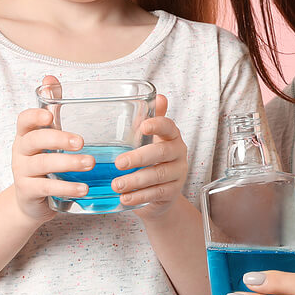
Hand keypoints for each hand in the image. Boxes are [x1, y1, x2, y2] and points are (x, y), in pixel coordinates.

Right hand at [10, 74, 94, 222]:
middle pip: (34, 141)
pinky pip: (46, 187)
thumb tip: (50, 77)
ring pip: (42, 164)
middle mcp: (21, 151)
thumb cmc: (44, 160)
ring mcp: (22, 172)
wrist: (32, 199)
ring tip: (90, 163)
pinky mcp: (28, 191)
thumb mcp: (48, 134)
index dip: (35, 117)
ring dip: (68, 163)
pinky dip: (66, 187)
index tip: (51, 117)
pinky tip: (83, 188)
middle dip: (58, 139)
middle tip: (81, 142)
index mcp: (27, 134)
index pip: (24, 120)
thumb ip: (51, 108)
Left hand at [113, 93, 188, 219]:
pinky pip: (157, 193)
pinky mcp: (173, 192)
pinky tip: (125, 198)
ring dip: (136, 180)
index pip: (169, 127)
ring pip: (158, 175)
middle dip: (139, 158)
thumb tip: (157, 96)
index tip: (143, 126)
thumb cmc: (152, 161)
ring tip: (116, 185)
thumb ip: (151, 120)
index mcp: (171, 137)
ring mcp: (178, 173)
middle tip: (118, 163)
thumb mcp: (149, 141)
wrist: (162, 195)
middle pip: (161, 152)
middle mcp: (178, 153)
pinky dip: (139, 196)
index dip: (158, 125)